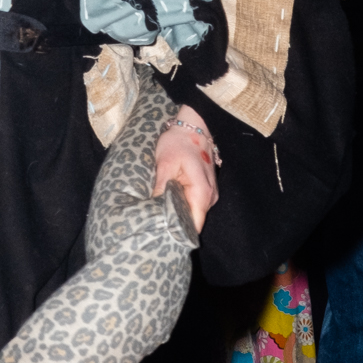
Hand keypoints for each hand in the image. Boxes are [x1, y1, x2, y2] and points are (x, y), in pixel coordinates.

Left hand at [153, 111, 219, 234]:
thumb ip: (161, 188)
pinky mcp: (205, 190)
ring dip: (179, 215)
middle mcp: (210, 197)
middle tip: (155, 228)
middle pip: (194, 221)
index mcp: (201, 192)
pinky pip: (194, 205)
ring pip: (194, 213)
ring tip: (159, 218)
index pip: (194, 224)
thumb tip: (153, 209)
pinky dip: (182, 206)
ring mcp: (210, 194)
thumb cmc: (178, 143)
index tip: (162, 236)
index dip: (179, 232)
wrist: (193, 126)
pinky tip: (168, 205)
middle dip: (176, 225)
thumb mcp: (164, 164)